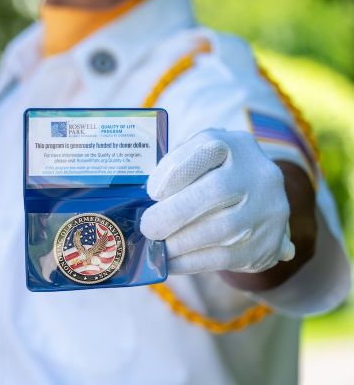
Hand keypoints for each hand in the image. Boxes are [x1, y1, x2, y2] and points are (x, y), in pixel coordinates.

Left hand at [140, 129, 294, 273]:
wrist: (260, 206)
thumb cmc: (212, 178)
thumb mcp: (197, 160)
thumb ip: (173, 170)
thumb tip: (140, 198)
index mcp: (235, 145)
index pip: (207, 148)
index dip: (174, 170)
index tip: (151, 191)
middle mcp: (257, 173)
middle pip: (217, 190)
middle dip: (174, 213)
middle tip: (147, 227)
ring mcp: (267, 209)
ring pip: (222, 228)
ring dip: (181, 242)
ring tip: (157, 247)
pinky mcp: (266, 243)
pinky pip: (225, 256)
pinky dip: (191, 262)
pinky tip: (170, 262)